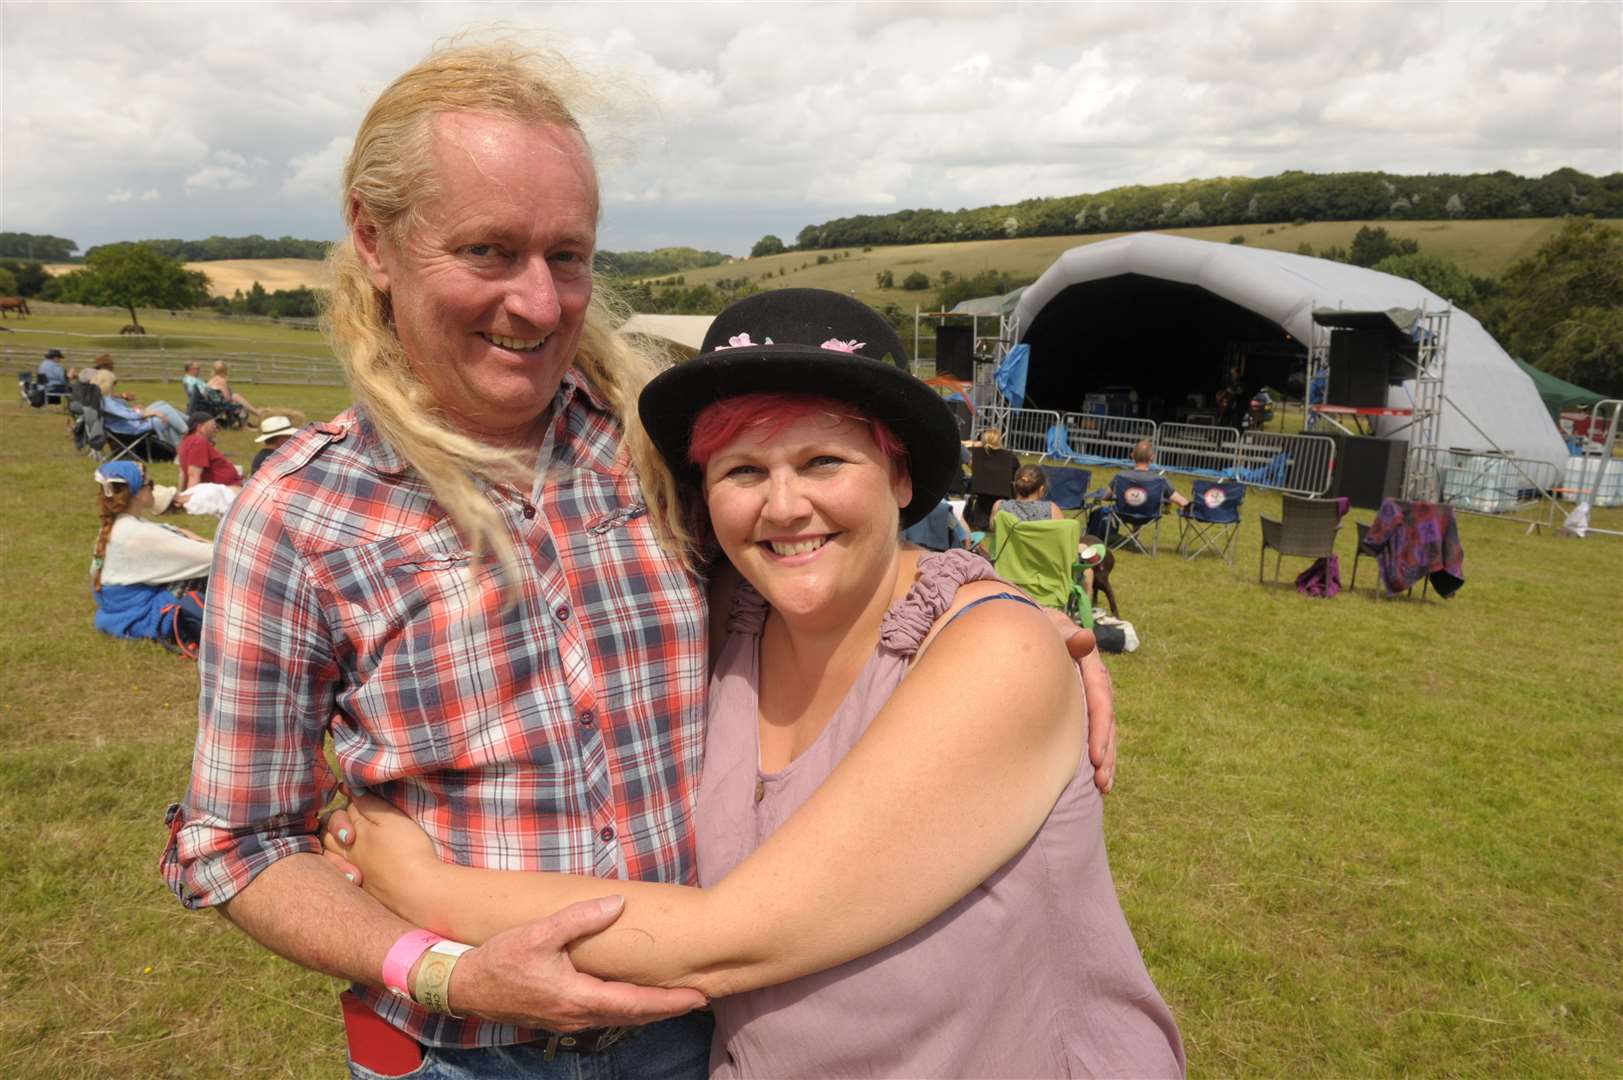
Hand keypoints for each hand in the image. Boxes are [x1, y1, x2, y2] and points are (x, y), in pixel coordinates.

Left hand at [322, 794, 437, 911]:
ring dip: (336, 850)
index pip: (342, 813)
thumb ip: (370, 804)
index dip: (353, 804)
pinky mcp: (363, 891)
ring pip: (331, 858)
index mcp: (352, 833)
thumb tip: (351, 790)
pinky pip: (342, 878)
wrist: (417, 893)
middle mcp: (346, 854)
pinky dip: (344, 870)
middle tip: (355, 827)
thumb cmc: (406, 850)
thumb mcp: (391, 819)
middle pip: (329, 836)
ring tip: (350, 845)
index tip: (364, 798)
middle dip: (337, 826)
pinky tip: (355, 872)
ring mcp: (353, 874)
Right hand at [450, 897, 706, 1029]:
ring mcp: (568, 1020)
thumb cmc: (500, 959)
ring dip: (646, 1011)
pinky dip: (624, 1011)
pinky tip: (631, 1000)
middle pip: (632, 1016)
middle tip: (697, 999)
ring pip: (617, 1019)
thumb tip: (617, 903)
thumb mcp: (539, 933)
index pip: (635, 1004)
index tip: (698, 997)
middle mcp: (578, 1016)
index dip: (669, 1001)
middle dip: (666, 1009)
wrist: (465, 987)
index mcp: (579, 997)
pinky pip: (602, 1017)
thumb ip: (580, 919)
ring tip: (672, 1000)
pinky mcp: (558, 1017)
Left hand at [1041, 609, 1116, 793]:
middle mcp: (1095, 684)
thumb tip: (1086, 639)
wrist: (1028, 628)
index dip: (1099, 729)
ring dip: (1105, 760)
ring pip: (1103, 731)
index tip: (1094, 757)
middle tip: (1101, 781)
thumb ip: (1067, 637)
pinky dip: (1095, 754)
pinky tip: (1094, 778)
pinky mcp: (1080, 708)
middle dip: (1106, 753)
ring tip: (1103, 787)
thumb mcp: (1051, 629)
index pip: (1100, 700)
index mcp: (1091, 666)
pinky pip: (1092, 732)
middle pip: (1106, 721)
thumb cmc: (1035, 630)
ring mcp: (1088, 697)